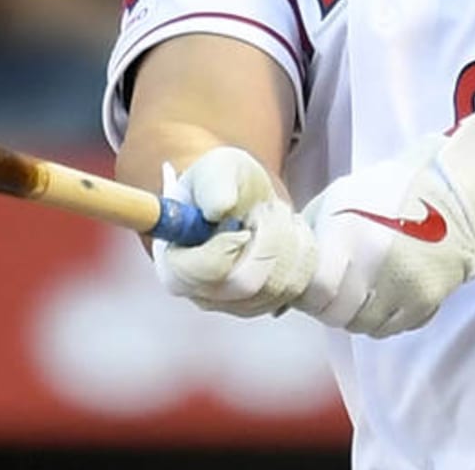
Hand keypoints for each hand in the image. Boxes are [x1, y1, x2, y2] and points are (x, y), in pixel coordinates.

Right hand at [153, 146, 317, 317]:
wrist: (248, 196)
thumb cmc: (224, 182)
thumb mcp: (216, 168)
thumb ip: (213, 185)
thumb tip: (219, 209)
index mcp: (174, 260)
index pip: (195, 275)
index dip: (224, 249)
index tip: (242, 226)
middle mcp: (199, 291)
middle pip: (244, 285)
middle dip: (266, 240)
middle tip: (265, 210)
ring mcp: (232, 303)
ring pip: (274, 286)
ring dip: (285, 242)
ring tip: (276, 215)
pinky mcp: (264, 304)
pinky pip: (294, 289)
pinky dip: (300, 256)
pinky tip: (289, 233)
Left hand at [297, 118, 474, 337]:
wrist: (451, 191)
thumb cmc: (386, 192)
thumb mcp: (337, 199)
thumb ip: (310, 233)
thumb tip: (286, 268)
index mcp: (351, 237)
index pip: (316, 292)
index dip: (306, 294)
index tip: (306, 285)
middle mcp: (378, 268)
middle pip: (338, 315)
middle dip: (326, 306)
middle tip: (328, 290)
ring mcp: (407, 288)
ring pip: (364, 326)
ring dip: (354, 314)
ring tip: (355, 289)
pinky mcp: (429, 301)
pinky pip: (394, 328)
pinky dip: (382, 317)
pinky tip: (380, 294)